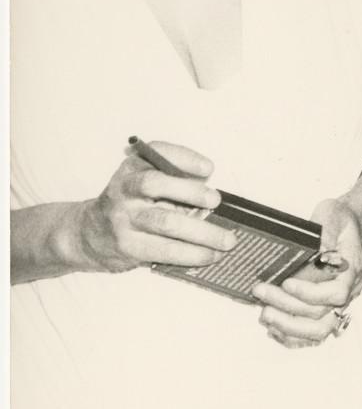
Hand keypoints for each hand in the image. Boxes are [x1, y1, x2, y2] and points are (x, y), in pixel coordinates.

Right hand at [78, 141, 234, 271]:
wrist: (88, 234)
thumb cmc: (131, 204)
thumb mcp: (144, 182)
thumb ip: (174, 183)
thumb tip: (214, 200)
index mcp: (134, 166)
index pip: (158, 152)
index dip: (184, 158)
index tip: (208, 168)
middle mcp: (125, 188)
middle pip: (155, 185)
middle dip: (191, 192)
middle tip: (216, 201)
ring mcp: (123, 218)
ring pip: (165, 223)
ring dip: (202, 233)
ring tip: (226, 241)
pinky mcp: (128, 245)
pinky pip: (163, 250)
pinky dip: (191, 254)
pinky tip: (209, 256)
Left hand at [254, 197, 361, 348]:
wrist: (347, 225)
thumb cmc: (339, 220)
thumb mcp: (333, 214)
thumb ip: (325, 231)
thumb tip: (315, 250)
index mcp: (352, 269)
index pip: (336, 293)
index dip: (310, 292)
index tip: (287, 282)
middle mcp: (348, 291)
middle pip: (322, 315)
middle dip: (289, 308)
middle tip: (262, 292)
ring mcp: (338, 303)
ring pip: (318, 330)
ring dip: (289, 326)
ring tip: (265, 313)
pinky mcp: (325, 308)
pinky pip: (312, 332)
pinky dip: (292, 334)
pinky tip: (273, 325)